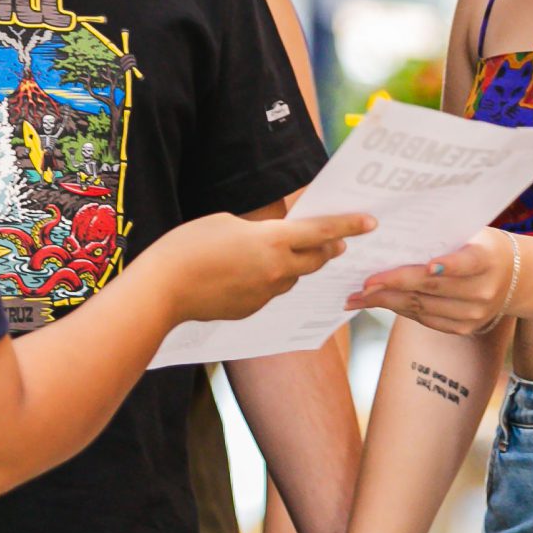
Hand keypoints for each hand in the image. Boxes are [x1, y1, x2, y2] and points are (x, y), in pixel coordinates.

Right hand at [151, 212, 374, 324]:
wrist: (163, 291)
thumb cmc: (187, 248)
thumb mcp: (225, 223)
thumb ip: (257, 231)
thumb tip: (268, 242)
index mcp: (273, 241)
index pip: (322, 232)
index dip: (348, 225)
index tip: (369, 222)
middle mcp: (277, 270)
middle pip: (315, 259)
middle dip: (328, 249)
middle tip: (336, 243)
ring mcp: (265, 295)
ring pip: (292, 278)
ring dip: (295, 266)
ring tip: (281, 255)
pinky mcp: (251, 311)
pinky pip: (269, 293)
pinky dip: (267, 281)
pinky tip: (245, 274)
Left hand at [348, 227, 516, 336]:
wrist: (514, 277)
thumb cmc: (481, 245)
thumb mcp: (473, 233)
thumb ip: (443, 234)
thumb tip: (395, 230)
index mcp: (486, 260)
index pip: (466, 263)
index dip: (447, 265)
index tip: (428, 265)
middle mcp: (482, 291)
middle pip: (432, 288)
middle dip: (394, 285)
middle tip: (364, 283)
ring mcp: (473, 314)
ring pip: (422, 307)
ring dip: (387, 302)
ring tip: (357, 296)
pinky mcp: (463, 328)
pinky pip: (424, 319)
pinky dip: (398, 309)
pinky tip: (376, 303)